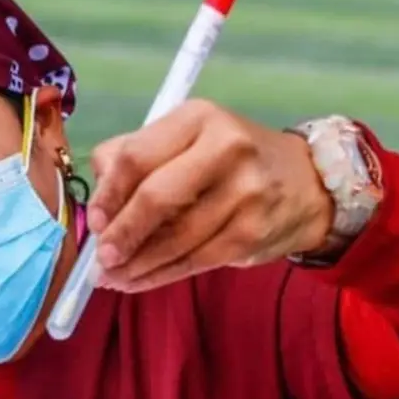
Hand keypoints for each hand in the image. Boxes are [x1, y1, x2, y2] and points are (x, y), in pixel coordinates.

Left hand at [87, 99, 333, 292]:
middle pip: (157, 197)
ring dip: (138, 264)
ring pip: (176, 237)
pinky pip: (197, 260)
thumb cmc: (223, 161)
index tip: (95, 222)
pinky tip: (141, 280)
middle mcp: (225, 147)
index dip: (109, 194)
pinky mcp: (253, 231)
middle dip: (122, 234)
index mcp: (197, 118)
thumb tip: (98, 207)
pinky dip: (162, 275)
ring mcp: (245, 191)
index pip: (137, 156)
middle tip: (101, 260)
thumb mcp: (182, 140)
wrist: (303, 182)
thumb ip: (131, 158)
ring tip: (112, 277)